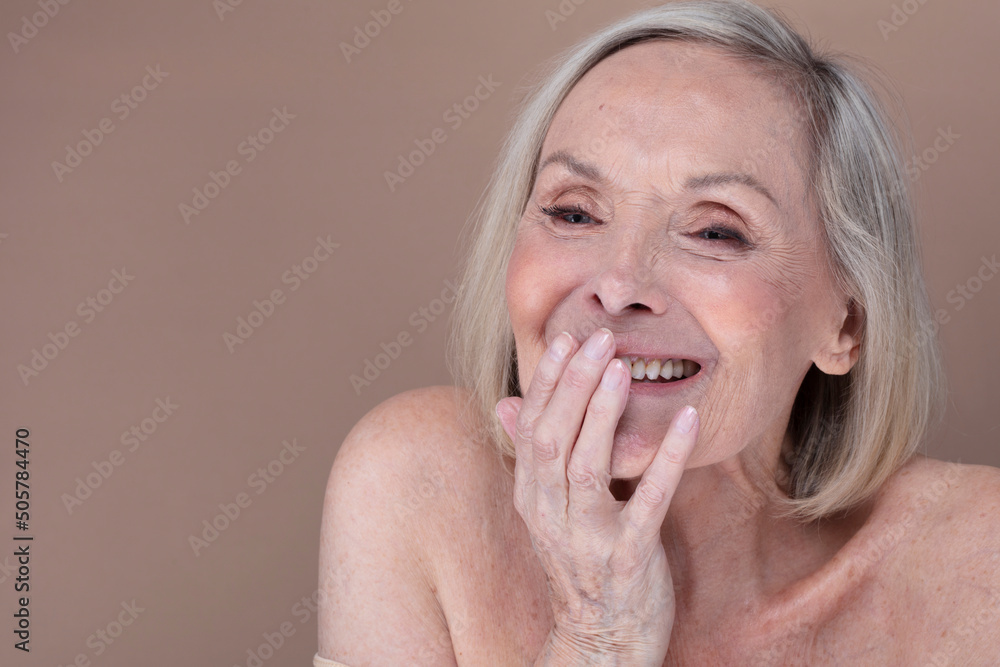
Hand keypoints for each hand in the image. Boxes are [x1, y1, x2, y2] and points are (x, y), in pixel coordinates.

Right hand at [496, 329, 698, 664]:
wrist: (600, 641)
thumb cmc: (580, 563)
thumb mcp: (548, 510)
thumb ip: (534, 456)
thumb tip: (507, 403)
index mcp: (532, 496)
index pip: (531, 427)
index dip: (548, 382)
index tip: (567, 339)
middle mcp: (550, 514)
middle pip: (552, 439)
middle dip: (573, 385)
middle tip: (598, 339)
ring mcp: (586, 538)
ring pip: (587, 466)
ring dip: (603, 414)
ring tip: (621, 368)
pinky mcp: (627, 558)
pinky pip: (647, 503)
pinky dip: (665, 459)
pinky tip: (685, 421)